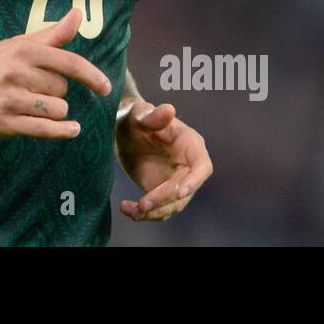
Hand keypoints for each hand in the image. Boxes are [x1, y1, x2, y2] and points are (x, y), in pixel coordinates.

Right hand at [0, 7, 110, 138]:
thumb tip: (78, 14)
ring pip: (57, 109)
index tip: (105, 87)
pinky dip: (63, 131)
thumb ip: (51, 34)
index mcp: (22, 51)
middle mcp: (17, 73)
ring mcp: (11, 99)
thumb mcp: (16, 45)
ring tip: (32, 105)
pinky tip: (72, 129)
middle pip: (62, 89)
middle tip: (32, 89)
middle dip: (54, 91)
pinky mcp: (6, 123)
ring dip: (53, 111)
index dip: (92, 76)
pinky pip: (45, 129)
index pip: (68, 63)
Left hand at [115, 100, 211, 220]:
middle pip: (183, 191)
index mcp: (190, 144)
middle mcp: (187, 166)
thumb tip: (169, 110)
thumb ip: (153, 115)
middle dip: (163, 200)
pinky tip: (126, 209)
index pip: (201, 167)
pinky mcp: (162, 192)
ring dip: (153, 212)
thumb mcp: (140, 113)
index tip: (181, 193)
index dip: (194, 181)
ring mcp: (176, 181)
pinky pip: (159, 209)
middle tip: (141, 205)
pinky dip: (144, 214)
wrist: (122, 130)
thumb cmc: (135, 116)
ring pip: (172, 205)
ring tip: (130, 210)